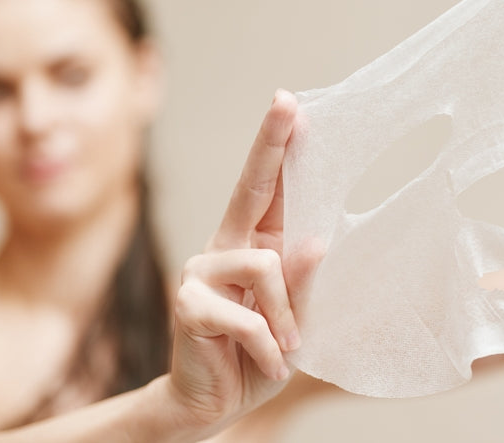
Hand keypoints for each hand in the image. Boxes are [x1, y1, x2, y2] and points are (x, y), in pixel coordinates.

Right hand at [162, 90, 319, 433]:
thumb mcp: (296, 321)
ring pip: (266, 266)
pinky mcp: (188, 301)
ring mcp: (201, 269)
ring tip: (286, 348)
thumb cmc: (261, 354)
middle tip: (287, 101)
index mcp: (255, 243)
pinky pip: (249, 317)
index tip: (289, 102)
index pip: (268, 186)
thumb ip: (303, 283)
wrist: (216, 402)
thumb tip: (315, 242)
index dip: (276, 143)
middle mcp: (225, 245)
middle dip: (272, 143)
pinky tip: (267, 363)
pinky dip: (268, 347)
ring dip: (286, 317)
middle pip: (250, 186)